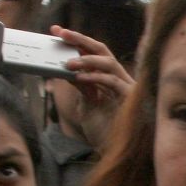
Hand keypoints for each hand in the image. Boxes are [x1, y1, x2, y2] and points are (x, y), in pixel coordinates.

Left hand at [52, 24, 133, 143]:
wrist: (114, 154)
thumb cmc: (103, 132)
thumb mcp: (86, 105)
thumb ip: (81, 87)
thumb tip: (66, 68)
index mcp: (110, 79)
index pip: (93, 53)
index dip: (76, 41)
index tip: (56, 31)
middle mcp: (120, 79)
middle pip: (102, 51)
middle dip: (80, 40)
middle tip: (61, 33)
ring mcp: (127, 88)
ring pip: (109, 62)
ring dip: (86, 60)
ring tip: (67, 63)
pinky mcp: (129, 99)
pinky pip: (112, 82)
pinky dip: (95, 77)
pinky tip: (79, 78)